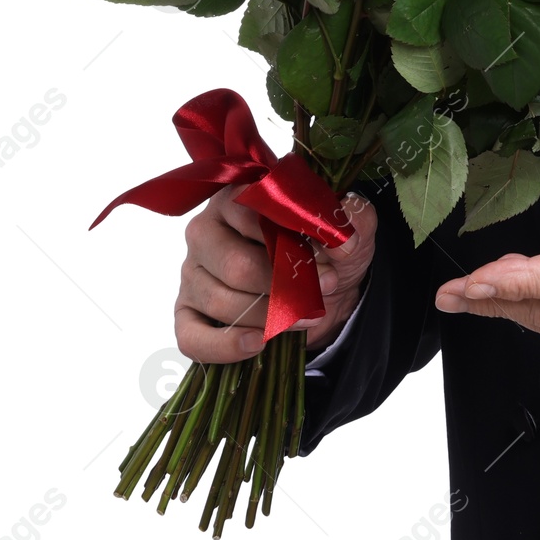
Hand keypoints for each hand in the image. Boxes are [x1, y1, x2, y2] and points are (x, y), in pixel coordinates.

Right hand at [174, 185, 376, 361]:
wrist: (324, 285)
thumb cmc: (327, 246)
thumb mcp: (349, 225)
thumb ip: (353, 218)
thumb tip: (343, 241)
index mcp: (239, 192)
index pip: (256, 214)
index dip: (296, 241)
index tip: (333, 260)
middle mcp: (205, 229)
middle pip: (237, 265)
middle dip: (287, 285)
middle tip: (325, 288)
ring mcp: (192, 272)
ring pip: (222, 302)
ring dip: (272, 315)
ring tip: (310, 314)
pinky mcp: (186, 312)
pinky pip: (191, 337)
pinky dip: (226, 346)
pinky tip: (258, 343)